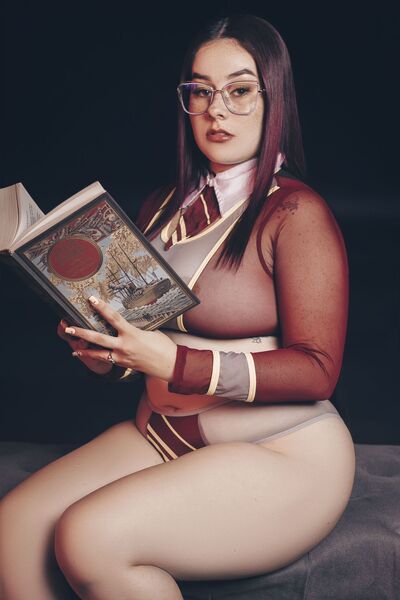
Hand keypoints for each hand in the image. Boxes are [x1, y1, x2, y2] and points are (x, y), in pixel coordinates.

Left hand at [60, 296, 177, 381]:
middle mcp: (124, 346)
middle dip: (82, 333)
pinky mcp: (123, 364)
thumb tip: (125, 324)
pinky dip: (97, 357)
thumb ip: (135, 328)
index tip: (92, 300)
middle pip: (98, 338)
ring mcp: (122, 357)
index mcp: (132, 334)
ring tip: (73, 348)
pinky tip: (89, 356)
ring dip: (84, 350)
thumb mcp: (149, 331)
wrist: (169, 365)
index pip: (113, 318)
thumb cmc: (163, 346)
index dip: (102, 308)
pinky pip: (107, 360)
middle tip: (69, 328)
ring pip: (98, 353)